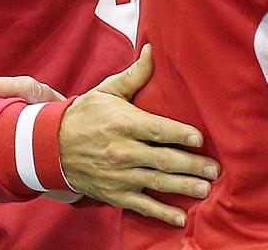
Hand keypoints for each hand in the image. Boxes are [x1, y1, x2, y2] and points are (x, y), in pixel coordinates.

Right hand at [59, 44, 218, 226]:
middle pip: (162, 159)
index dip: (178, 134)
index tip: (199, 139)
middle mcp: (123, 151)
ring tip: (205, 189)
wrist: (53, 146)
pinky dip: (161, 214)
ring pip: (157, 182)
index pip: (156, 129)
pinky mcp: (116, 194)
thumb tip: (152, 49)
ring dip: (183, 187)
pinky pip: (142, 205)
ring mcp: (119, 175)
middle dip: (191, 165)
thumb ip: (134, 75)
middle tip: (215, 170)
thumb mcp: (107, 90)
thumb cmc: (86, 114)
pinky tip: (181, 218)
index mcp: (123, 123)